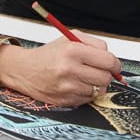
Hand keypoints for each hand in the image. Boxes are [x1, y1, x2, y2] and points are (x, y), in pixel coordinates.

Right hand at [0, 30, 121, 106]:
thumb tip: (112, 60)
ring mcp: (67, 87)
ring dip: (94, 85)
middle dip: (106, 75)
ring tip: (82, 77)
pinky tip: (74, 85)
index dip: (115, 64)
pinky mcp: (64, 100)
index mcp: (73, 50)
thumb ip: (94, 44)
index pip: (108, 61)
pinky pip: (87, 99)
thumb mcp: (70, 39)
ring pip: (98, 90)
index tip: (114, 66)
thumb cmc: (49, 54)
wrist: (24, 70)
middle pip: (106, 78)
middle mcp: (69, 69)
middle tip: (99, 71)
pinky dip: (85, 93)